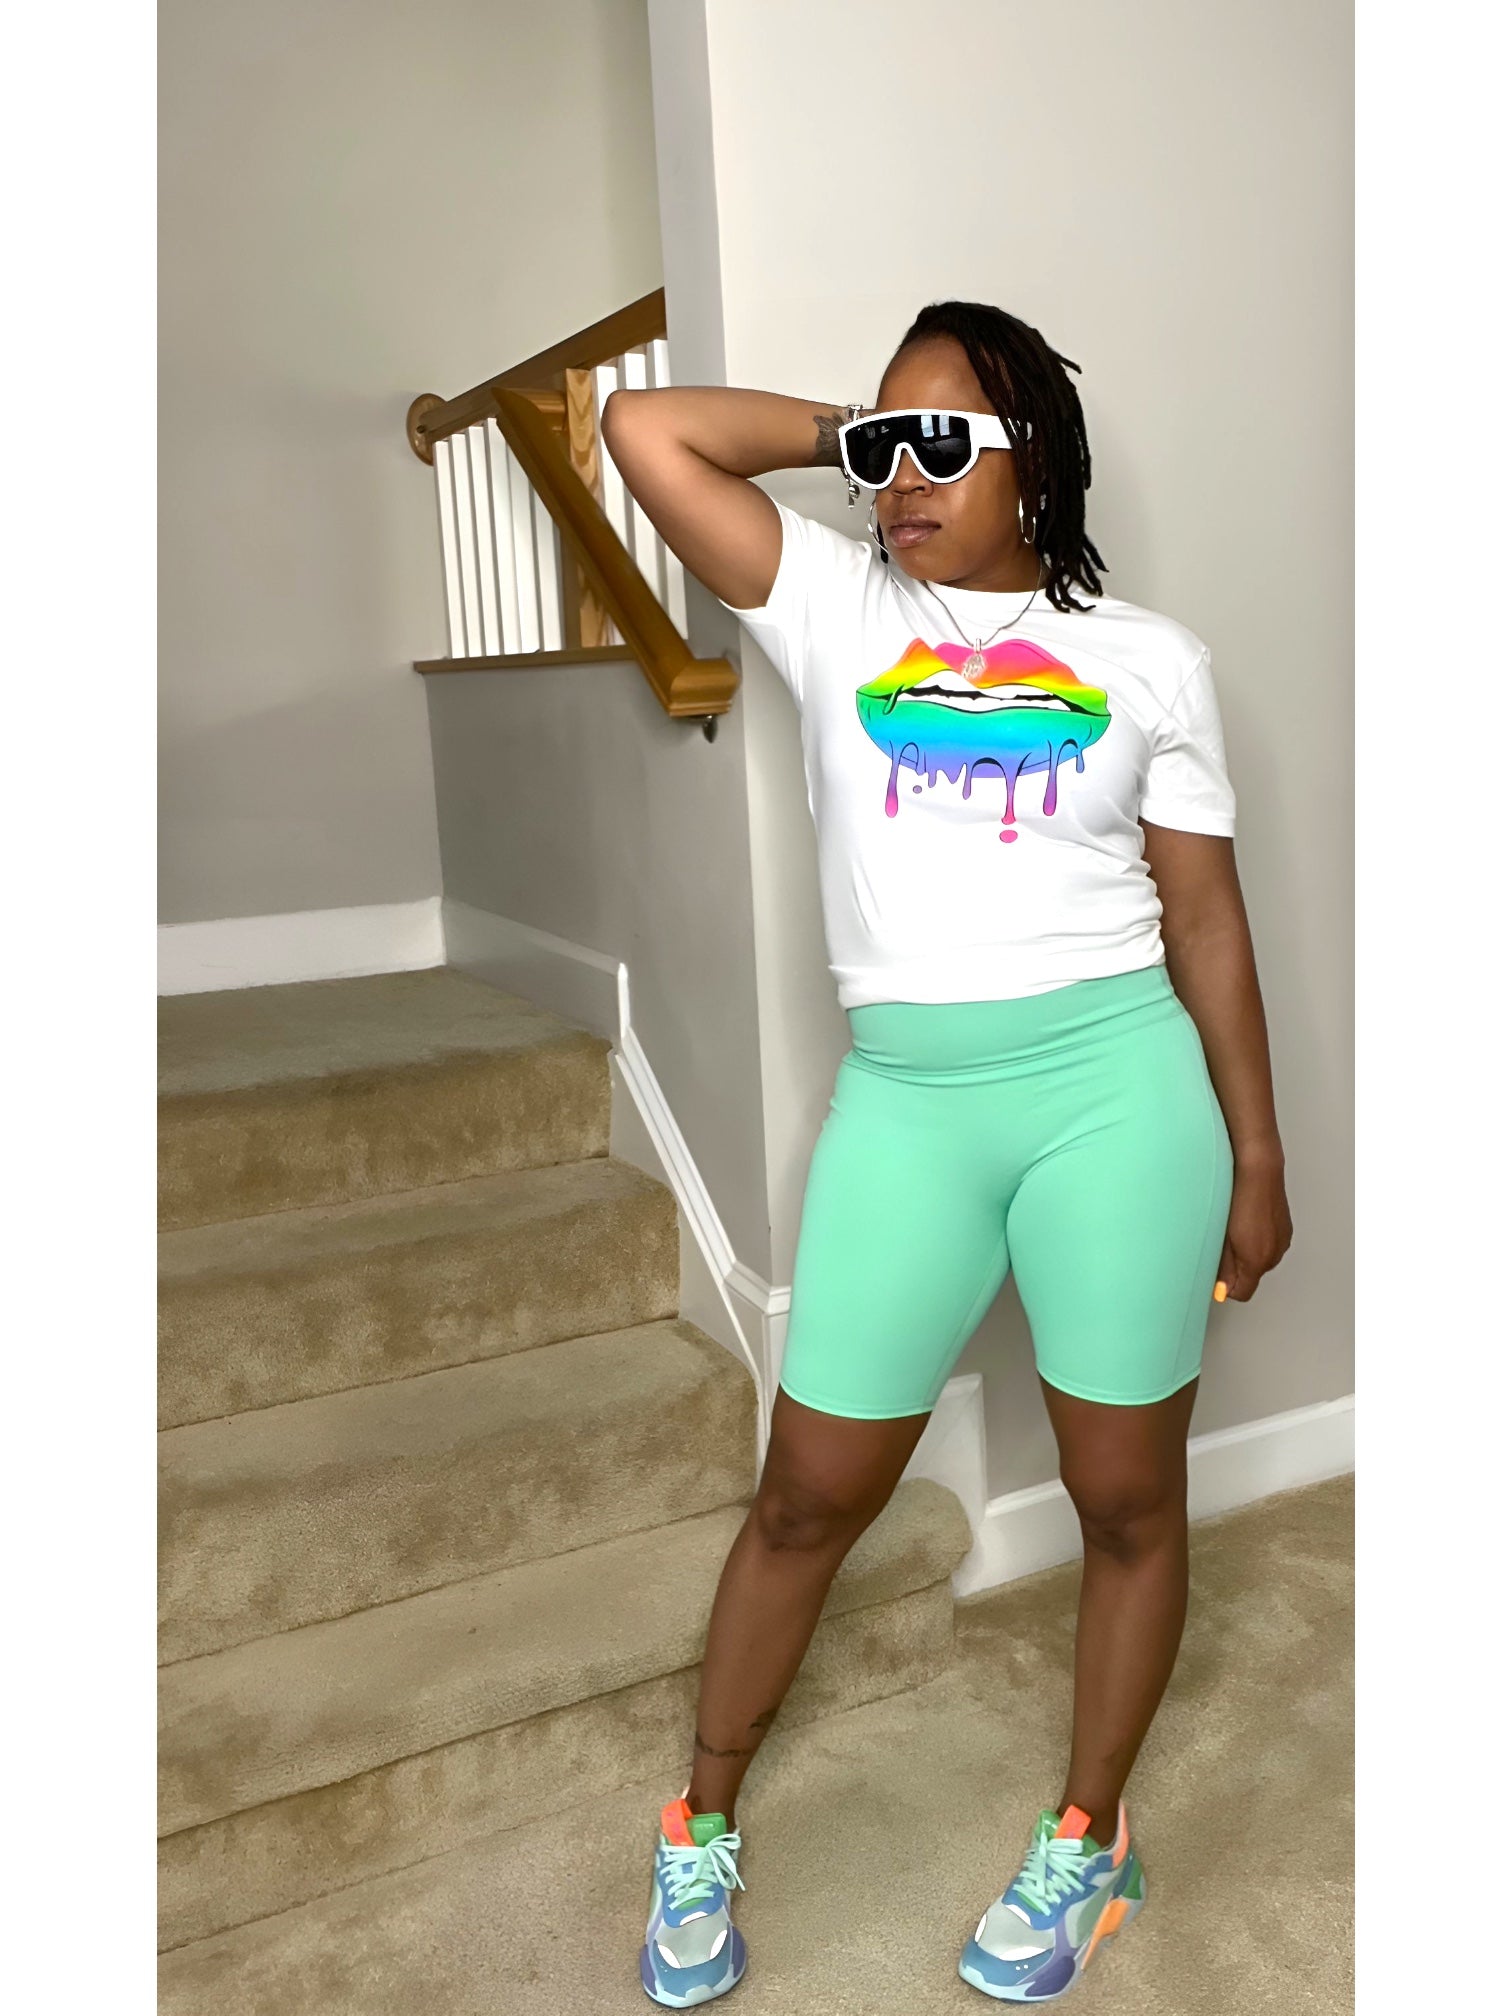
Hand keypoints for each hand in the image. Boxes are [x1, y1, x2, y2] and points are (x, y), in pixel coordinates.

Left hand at [1213, 1156, 1291, 1302]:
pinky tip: (1247, 1221)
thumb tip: (1221, 1290)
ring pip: (1260, 1260)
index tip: (1215, 1273)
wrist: (1258, 1170)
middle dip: (1236, 1267)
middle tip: (1221, 1242)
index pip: (1242, 1292)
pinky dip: (1257, 1240)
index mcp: (1257, 1260)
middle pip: (1251, 1277)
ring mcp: (1282, 1241)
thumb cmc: (1237, 1197)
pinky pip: (1269, 1245)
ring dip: (1247, 1252)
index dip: (1226, 1285)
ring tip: (1234, 1227)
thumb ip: (1223, 1267)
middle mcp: (1274, 1254)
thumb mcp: (1222, 1237)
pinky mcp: (1285, 1230)